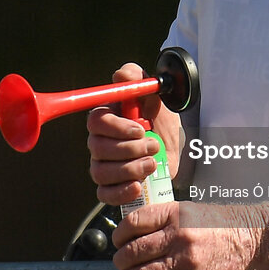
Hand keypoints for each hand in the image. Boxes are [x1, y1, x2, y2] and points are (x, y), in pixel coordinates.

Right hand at [86, 62, 182, 206]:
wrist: (172, 146)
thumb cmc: (159, 118)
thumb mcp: (155, 93)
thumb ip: (137, 78)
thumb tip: (121, 75)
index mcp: (106, 117)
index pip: (96, 122)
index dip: (116, 127)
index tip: (140, 129)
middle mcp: (99, 141)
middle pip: (99, 149)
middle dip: (130, 149)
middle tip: (153, 146)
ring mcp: (103, 164)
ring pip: (101, 172)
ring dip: (130, 169)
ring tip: (152, 163)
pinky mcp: (111, 186)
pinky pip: (104, 194)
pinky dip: (121, 192)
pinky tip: (138, 185)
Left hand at [111, 199, 268, 269]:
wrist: (249, 240)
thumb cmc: (217, 223)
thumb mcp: (187, 210)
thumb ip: (161, 220)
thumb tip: (132, 233)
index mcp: (174, 213)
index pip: (133, 223)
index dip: (119, 234)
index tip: (118, 239)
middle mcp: (178, 235)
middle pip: (132, 250)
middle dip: (120, 258)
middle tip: (119, 260)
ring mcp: (184, 260)